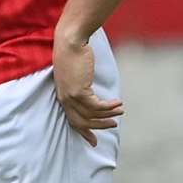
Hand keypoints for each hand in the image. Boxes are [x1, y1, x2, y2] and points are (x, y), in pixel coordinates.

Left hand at [52, 32, 122, 147]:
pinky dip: (109, 107)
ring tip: (120, 111)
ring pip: (91, 115)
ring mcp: (71, 96)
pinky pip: (97, 106)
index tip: (94, 141)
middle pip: (82, 122)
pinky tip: (118, 103)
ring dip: (108, 115)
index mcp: (62, 96)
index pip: (73, 120)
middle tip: (113, 125)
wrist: (70, 41)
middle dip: (99, 126)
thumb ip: (80, 84)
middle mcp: (64, 99)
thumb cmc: (73, 53)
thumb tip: (90, 90)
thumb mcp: (75, 73)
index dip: (84, 132)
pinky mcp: (79, 91)